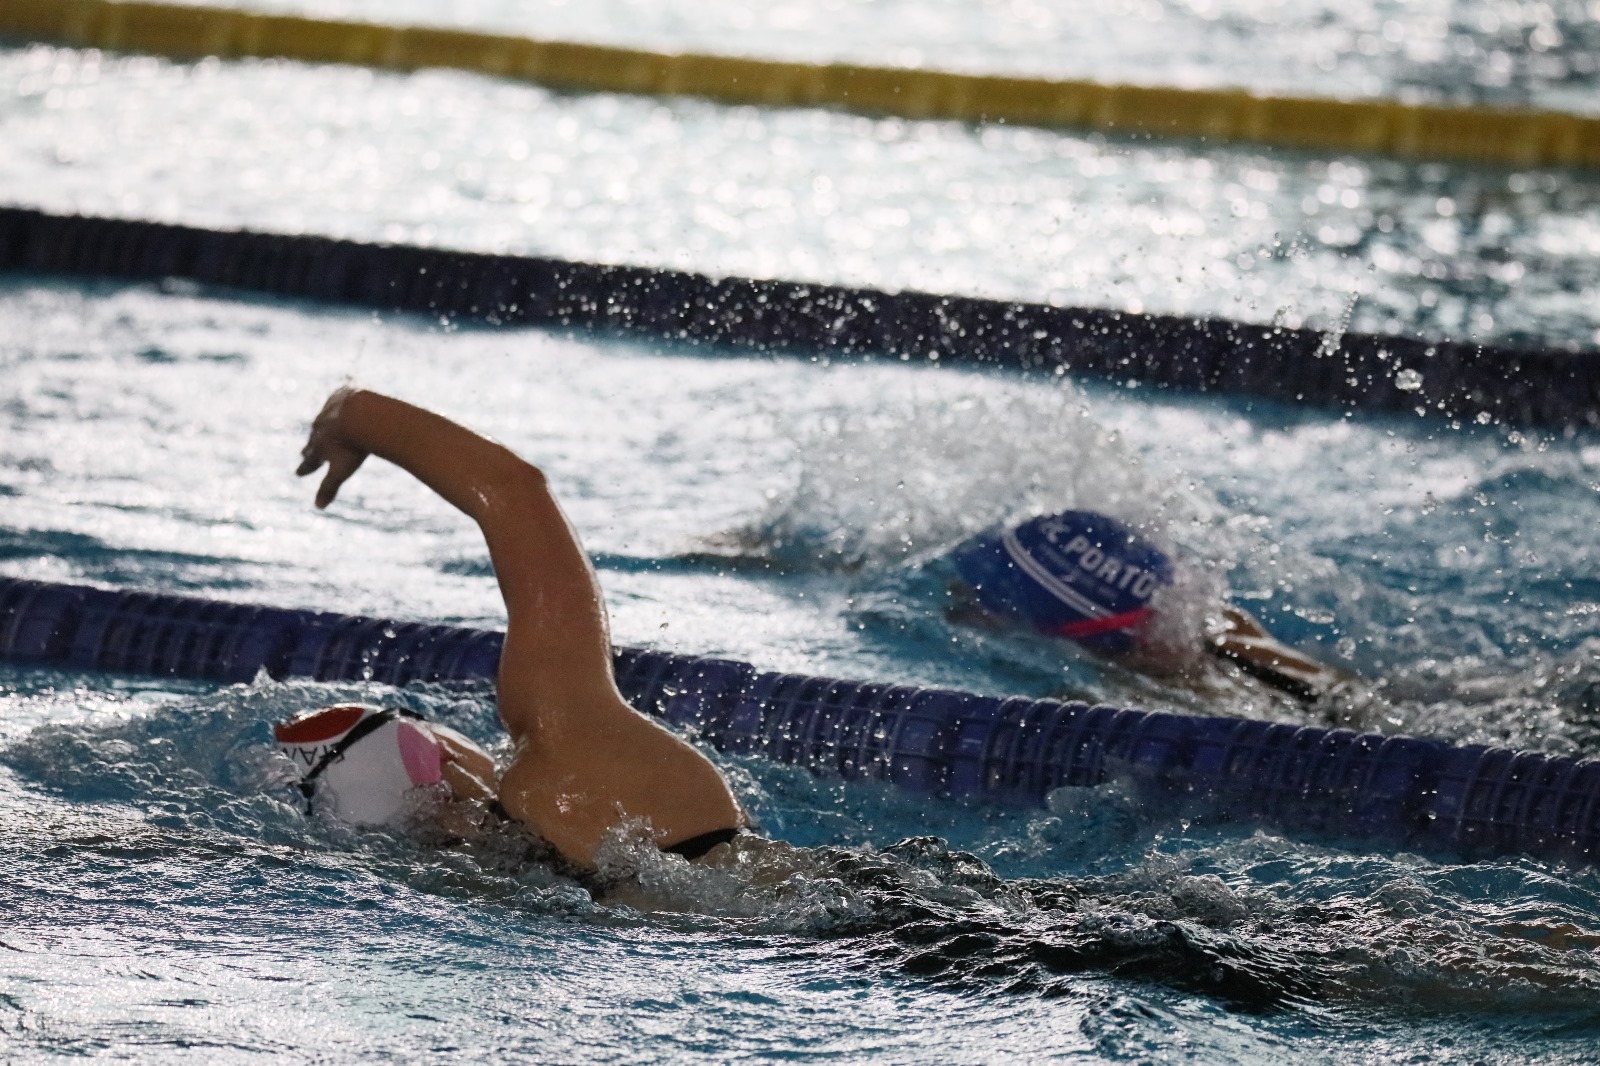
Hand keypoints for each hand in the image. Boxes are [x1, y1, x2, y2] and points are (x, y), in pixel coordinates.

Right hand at [296, 386, 367, 508]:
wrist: (361, 416)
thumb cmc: (353, 447)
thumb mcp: (340, 470)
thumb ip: (329, 487)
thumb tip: (318, 507)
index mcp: (318, 446)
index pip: (310, 461)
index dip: (306, 468)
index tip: (299, 474)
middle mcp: (320, 426)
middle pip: (314, 438)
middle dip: (310, 446)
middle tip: (305, 452)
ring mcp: (331, 409)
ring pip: (325, 417)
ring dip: (324, 422)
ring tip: (322, 425)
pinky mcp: (343, 394)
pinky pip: (341, 393)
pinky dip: (340, 395)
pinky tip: (342, 392)